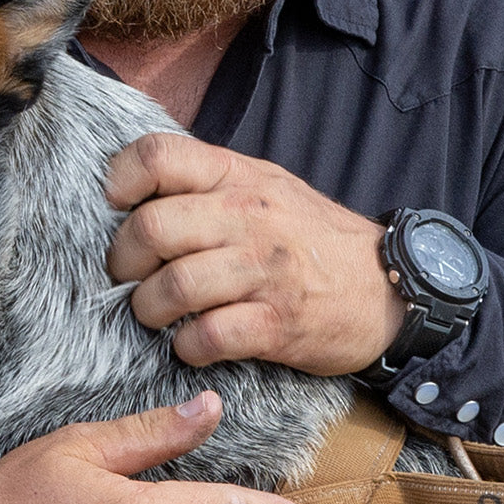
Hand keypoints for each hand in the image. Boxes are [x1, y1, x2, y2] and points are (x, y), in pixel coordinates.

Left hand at [106, 133, 405, 376]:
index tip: (115, 208)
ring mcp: (264, 271)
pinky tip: (192, 344)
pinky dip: (186, 347)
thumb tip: (131, 193)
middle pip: (152, 228)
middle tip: (129, 278)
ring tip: (155, 315)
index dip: (120, 181)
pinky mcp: (277, 323)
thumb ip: (206, 183)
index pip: (158, 156)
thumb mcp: (265, 187)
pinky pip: (206, 337)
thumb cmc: (309, 238)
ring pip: (173, 287)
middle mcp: (248, 217)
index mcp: (237, 176)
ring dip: (149, 310)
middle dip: (123, 262)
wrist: (388, 286)